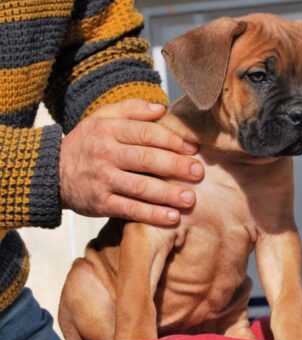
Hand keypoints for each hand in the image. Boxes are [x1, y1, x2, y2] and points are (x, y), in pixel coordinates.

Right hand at [60, 99, 203, 224]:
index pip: (146, 133)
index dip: (172, 141)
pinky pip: (129, 209)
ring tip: (190, 199)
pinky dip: (151, 214)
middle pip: (147, 159)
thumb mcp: (102, 118)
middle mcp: (106, 154)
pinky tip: (171, 218)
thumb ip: (131, 110)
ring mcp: (103, 180)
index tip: (193, 149)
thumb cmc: (86, 143)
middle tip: (199, 173)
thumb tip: (162, 108)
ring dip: (168, 194)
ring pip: (140, 186)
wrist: (52, 171)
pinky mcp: (100, 203)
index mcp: (109, 130)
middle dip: (176, 166)